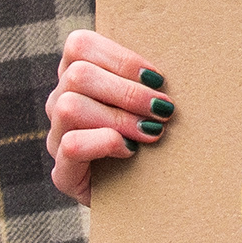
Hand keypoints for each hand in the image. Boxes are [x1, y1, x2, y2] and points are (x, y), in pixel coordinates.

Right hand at [44, 28, 173, 202]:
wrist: (152, 196)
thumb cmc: (160, 138)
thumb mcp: (154, 102)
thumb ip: (152, 79)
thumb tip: (185, 53)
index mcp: (78, 77)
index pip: (79, 45)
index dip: (120, 58)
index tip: (157, 78)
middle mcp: (59, 103)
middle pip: (78, 75)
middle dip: (128, 92)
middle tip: (164, 110)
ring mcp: (56, 138)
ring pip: (70, 107)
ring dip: (119, 117)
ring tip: (152, 131)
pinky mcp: (62, 174)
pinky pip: (70, 145)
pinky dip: (105, 143)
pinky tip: (130, 150)